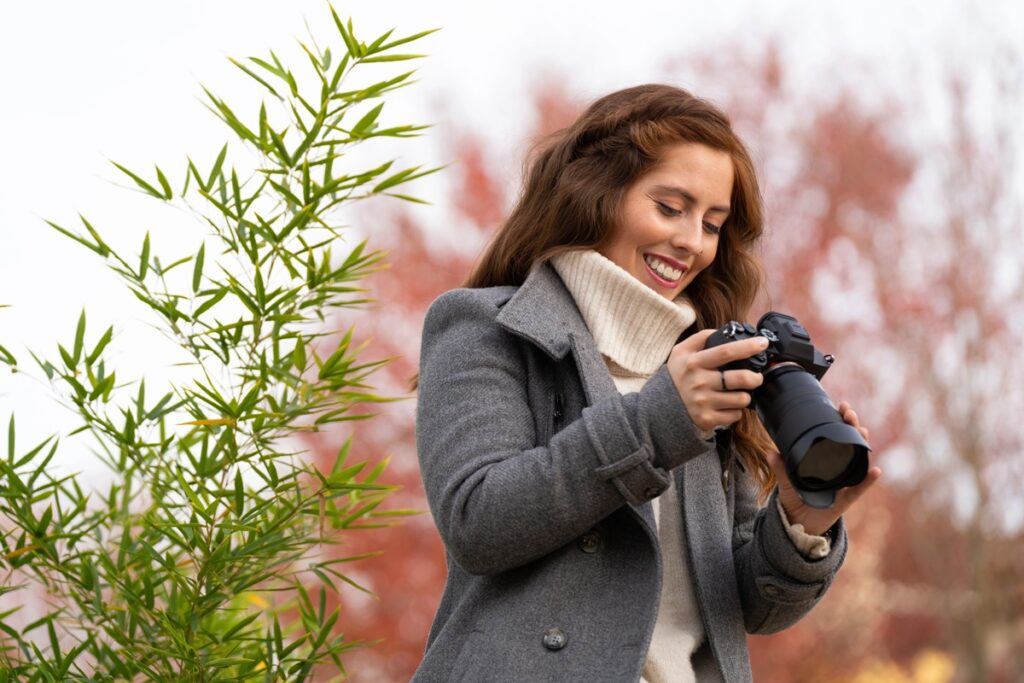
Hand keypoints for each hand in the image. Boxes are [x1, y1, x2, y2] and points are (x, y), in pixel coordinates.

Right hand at [666, 329, 768, 432]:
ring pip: (742, 399)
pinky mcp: (707, 419)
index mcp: (695, 363)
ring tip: (737, 392)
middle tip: (756, 377)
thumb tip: (725, 331)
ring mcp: (704, 402)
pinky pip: (735, 415)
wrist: (660, 406)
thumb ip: (701, 338)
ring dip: (745, 395)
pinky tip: (727, 405)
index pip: (726, 352)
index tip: (763, 343)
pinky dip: (735, 410)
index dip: (748, 347)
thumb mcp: (680, 352)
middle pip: (741, 378)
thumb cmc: (677, 375)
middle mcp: (699, 382)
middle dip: (756, 377)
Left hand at [770, 401, 882, 535]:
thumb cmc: (796, 501)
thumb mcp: (787, 483)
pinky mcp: (846, 498)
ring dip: (862, 444)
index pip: (836, 436)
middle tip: (849, 413)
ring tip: (862, 431)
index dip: (841, 421)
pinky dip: (868, 480)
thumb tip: (771, 452)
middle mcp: (838, 468)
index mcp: (825, 460)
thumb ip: (782, 469)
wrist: (799, 526)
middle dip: (853, 426)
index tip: (841, 406)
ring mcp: (844, 481)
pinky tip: (875, 470)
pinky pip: (859, 488)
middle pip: (851, 443)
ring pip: (858, 460)